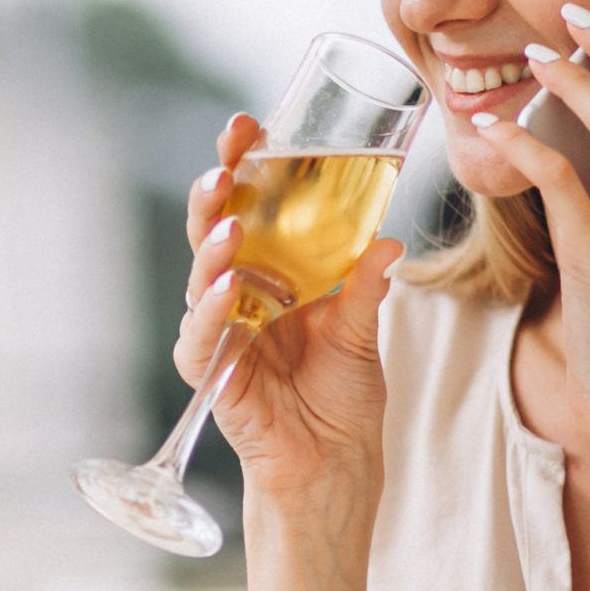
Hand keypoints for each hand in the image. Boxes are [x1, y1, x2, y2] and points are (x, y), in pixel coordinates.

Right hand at [176, 114, 402, 506]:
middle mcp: (239, 295)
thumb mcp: (362, 332)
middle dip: (214, 194)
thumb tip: (390, 241)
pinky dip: (211, 313)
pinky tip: (227, 290)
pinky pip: (200, 337)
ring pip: (200, 277)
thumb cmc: (343, 397)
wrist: (334, 463)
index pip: (248, 207)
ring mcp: (221, 332)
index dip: (242, 167)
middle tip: (226, 165)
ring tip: (231, 227)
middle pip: (213, 231)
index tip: (247, 127)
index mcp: (271, 273)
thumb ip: (366, 286)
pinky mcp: (211, 373)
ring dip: (212, 249)